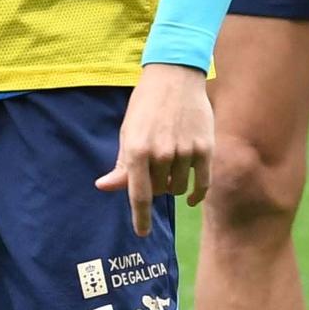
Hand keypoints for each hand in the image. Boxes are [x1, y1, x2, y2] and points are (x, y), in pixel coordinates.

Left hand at [95, 63, 212, 237]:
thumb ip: (121, 165)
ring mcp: (185, 152)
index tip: (141, 233)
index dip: (140, 218)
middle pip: (160, 191)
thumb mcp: (128, 132)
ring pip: (180, 188)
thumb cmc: (145, 105)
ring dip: (174, 184)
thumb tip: (103, 187)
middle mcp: (161, 154)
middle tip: (156, 167)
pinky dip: (197, 195)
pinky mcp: (205, 148)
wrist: (175, 76)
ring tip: (172, 165)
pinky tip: (192, 197)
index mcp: (136, 151)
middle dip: (156, 186)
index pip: (139, 196)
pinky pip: (202, 184)